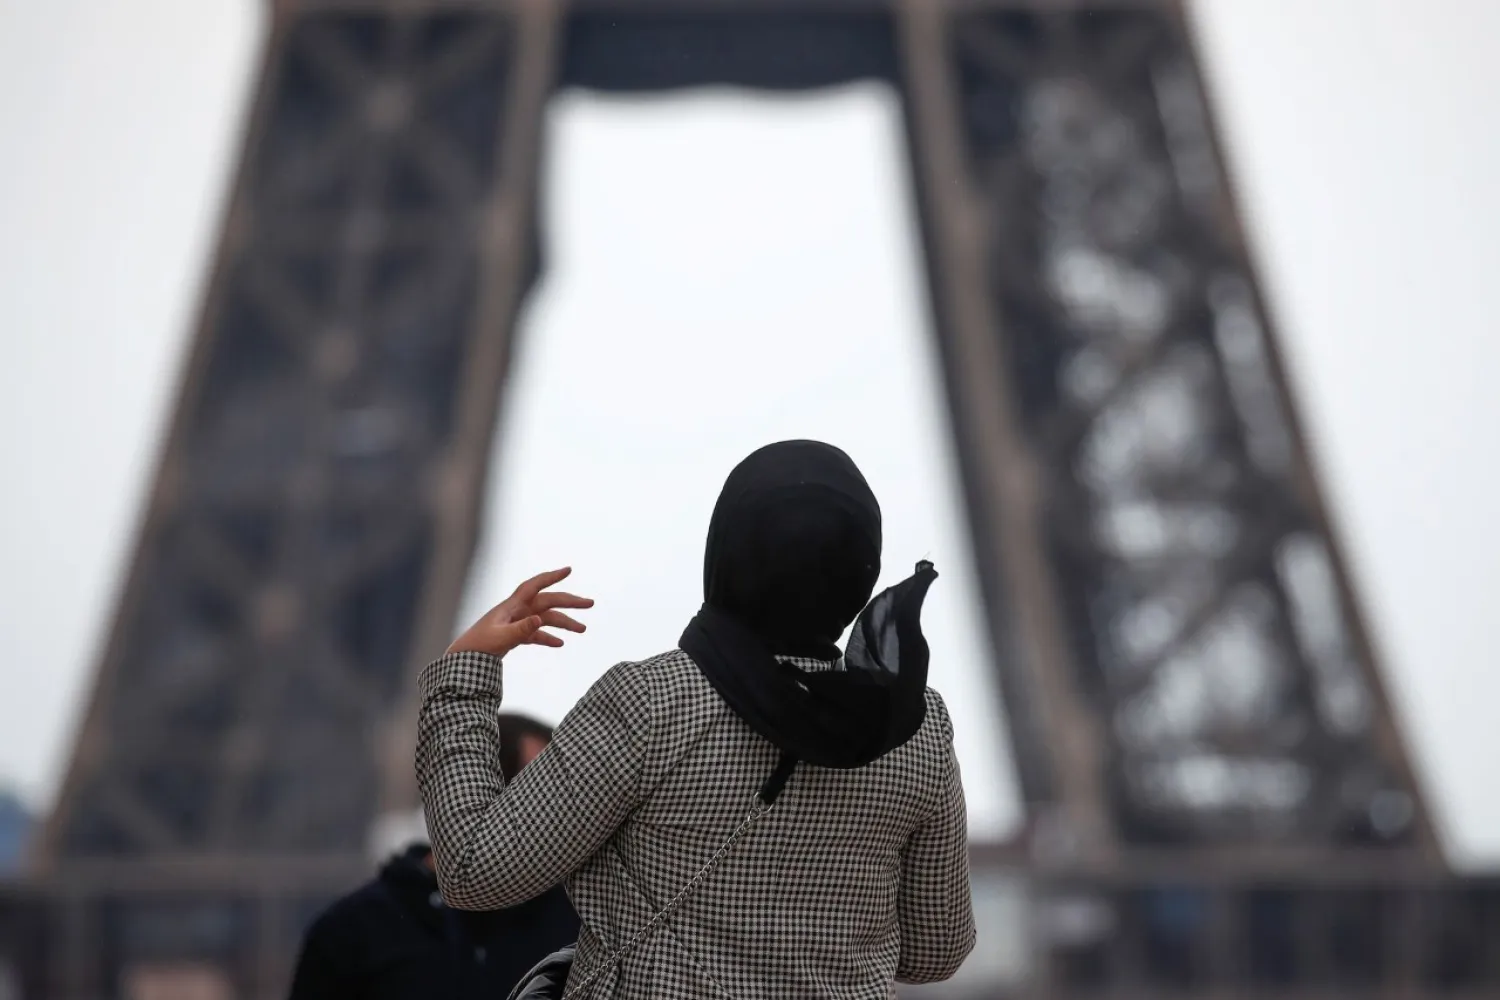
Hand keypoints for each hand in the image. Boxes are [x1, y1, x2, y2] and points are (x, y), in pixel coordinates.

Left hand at [446, 567, 593, 657]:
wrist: (463, 660)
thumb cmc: (478, 647)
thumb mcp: (501, 639)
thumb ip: (521, 629)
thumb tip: (540, 619)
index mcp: (512, 606)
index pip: (534, 586)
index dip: (551, 577)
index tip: (569, 570)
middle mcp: (516, 611)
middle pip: (548, 601)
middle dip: (569, 602)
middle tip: (590, 604)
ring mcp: (516, 623)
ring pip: (546, 618)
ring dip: (564, 623)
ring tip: (583, 629)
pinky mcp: (515, 635)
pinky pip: (537, 633)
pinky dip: (548, 637)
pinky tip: (560, 644)